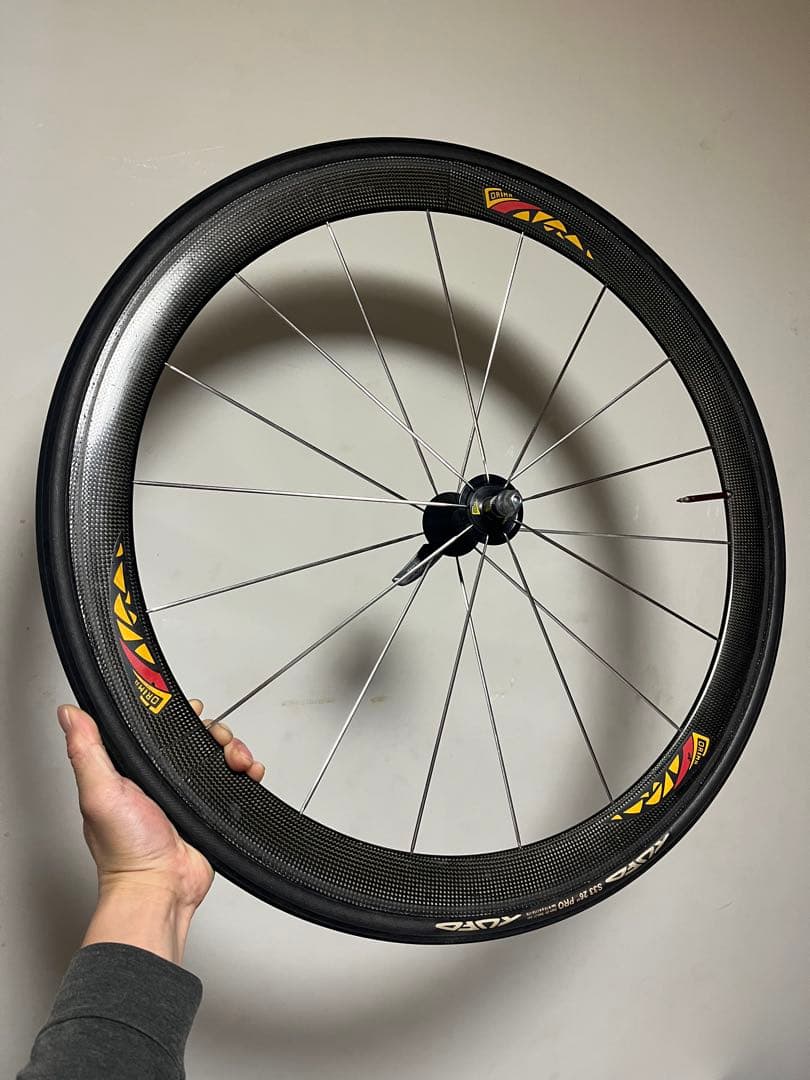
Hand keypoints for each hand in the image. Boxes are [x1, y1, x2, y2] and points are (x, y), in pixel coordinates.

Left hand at [57, 701, 264, 962]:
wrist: (160, 889)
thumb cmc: (124, 852)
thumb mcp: (99, 793)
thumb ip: (86, 751)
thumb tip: (70, 715)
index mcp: (132, 770)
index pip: (158, 728)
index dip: (175, 714)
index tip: (189, 708)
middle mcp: (160, 781)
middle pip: (195, 738)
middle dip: (213, 731)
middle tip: (217, 739)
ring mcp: (187, 796)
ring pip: (218, 756)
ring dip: (233, 749)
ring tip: (236, 759)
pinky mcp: (210, 812)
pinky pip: (235, 783)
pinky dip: (247, 773)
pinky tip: (248, 773)